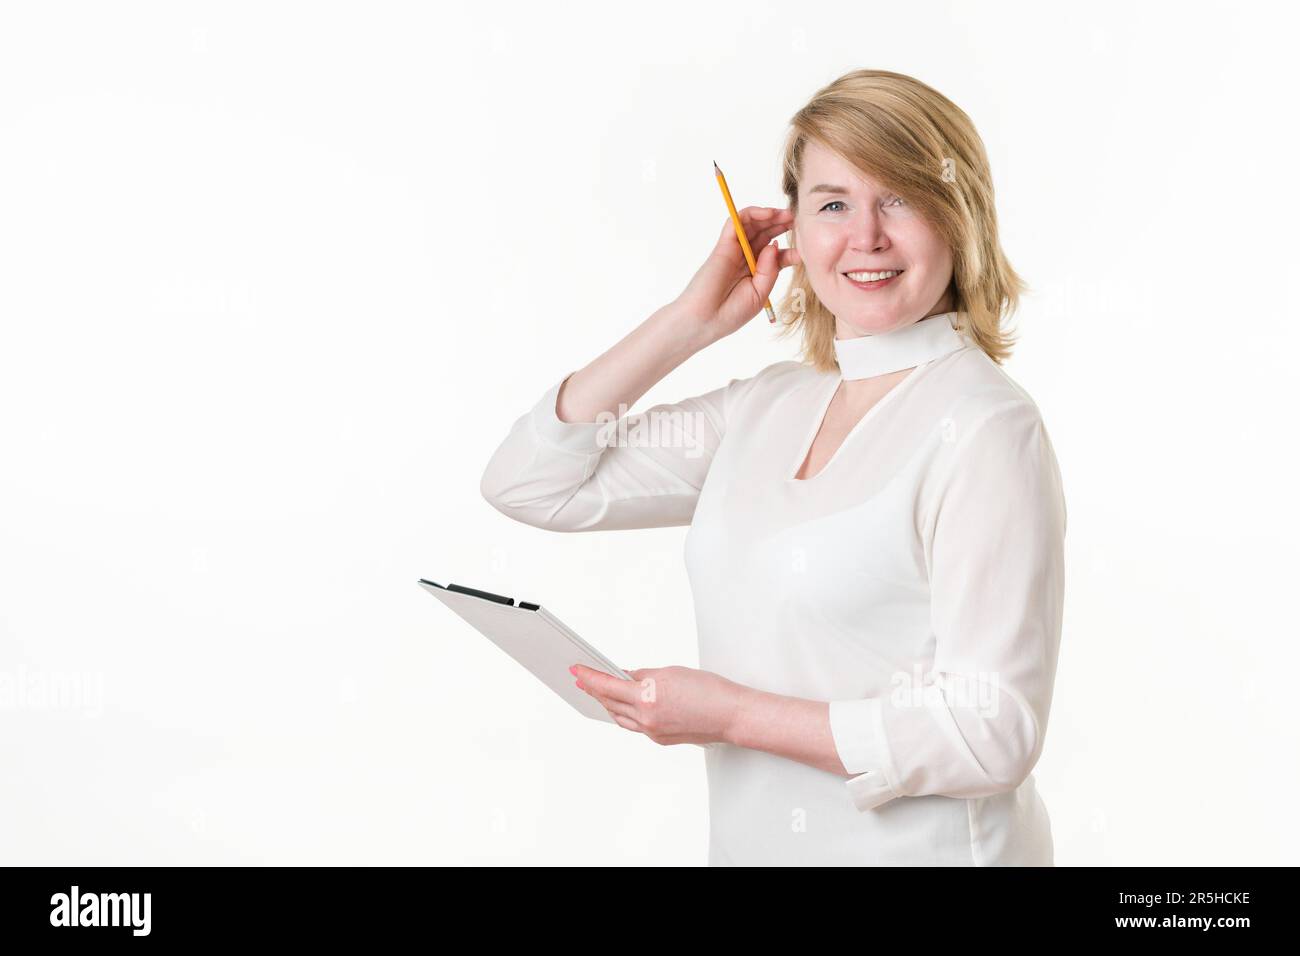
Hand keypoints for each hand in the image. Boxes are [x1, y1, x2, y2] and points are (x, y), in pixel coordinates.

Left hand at [570, 663, 748, 746]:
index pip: (608, 685)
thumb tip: (625, 676)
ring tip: (597, 692)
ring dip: (606, 703)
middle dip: (594, 689)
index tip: (576, 669)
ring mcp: (652, 731)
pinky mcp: (660, 739)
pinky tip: (622, 706)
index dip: (589, 676)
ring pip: (619, 717)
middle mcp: (646, 718)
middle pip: (610, 702)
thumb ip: (644, 675)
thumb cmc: (709, 690)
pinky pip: (634, 725)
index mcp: (647, 697)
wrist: (731, 715)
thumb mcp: (671, 672)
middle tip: (581, 678)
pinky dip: (624, 714)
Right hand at [672, 206, 801, 346]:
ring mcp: (734, 250)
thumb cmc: (731, 312)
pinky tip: (768, 214)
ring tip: (785, 214)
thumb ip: (770, 269)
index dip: (790, 248)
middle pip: (765, 233)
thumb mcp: (760, 293)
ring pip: (752, 224)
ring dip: (770, 215)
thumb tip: (774, 244)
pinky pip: (735, 222)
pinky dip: (751, 213)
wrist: (705, 320)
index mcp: (756, 271)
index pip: (776, 252)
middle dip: (782, 224)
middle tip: (796, 219)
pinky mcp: (723, 245)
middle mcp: (746, 258)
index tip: (803, 250)